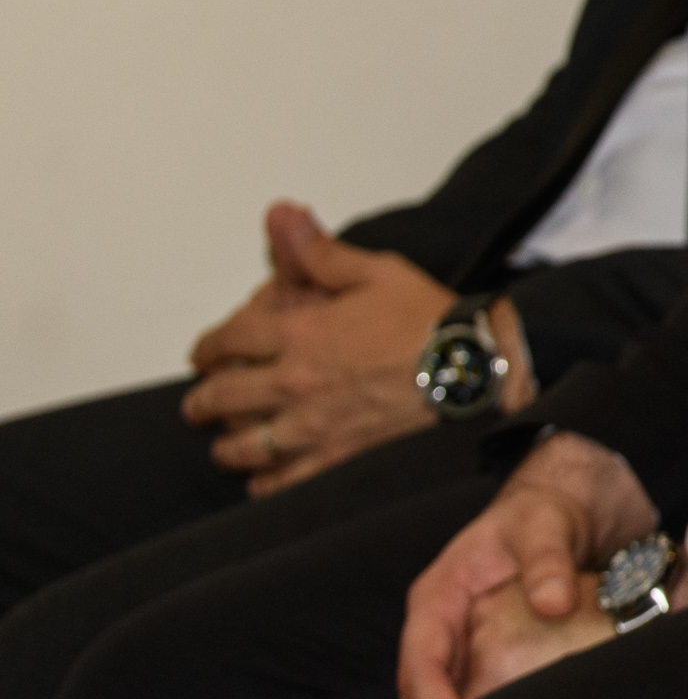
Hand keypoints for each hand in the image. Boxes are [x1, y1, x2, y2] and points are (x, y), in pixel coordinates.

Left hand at [181, 204, 472, 485]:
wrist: (475, 371)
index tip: (203, 356)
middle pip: (221, 398)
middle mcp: (293, 384)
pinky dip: (265, 482)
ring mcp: (312, 428)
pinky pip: (282, 483)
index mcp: (298, 335)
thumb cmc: (431, 322)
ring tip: (227, 444)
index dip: (207, 348)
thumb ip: (321, 252)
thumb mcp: (377, 272)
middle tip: (201, 403)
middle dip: (204, 400)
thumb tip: (281, 215)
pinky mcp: (337, 461)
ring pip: (243, 445)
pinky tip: (264, 478)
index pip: (227, 342)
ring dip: (227, 443)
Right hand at [396, 432, 655, 698]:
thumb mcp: (545, 527)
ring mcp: (458, 640)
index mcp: (437, 595)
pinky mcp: (483, 651)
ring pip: (440, 696)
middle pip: (419, 688)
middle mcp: (439, 623)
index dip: (428, 697)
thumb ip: (548, 560)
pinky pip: (470, 691)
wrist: (558, 508)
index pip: (420, 657)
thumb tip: (554, 604)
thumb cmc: (545, 515)